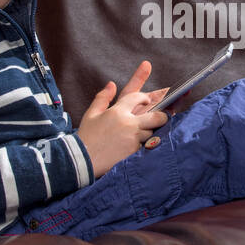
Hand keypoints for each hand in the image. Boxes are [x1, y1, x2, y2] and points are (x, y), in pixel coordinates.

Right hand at [75, 60, 169, 178]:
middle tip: (162, 118)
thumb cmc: (86, 136)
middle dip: (162, 117)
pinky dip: (143, 146)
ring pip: (151, 133)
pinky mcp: (134, 152)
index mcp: (118, 111)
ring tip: (141, 136)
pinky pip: (146, 146)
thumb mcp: (91, 114)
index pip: (138, 97)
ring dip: (149, 133)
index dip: (145, 97)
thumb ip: (102, 98)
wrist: (82, 160)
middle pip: (156, 117)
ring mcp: (133, 138)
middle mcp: (129, 123)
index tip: (147, 100)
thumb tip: (111, 84)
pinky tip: (135, 148)